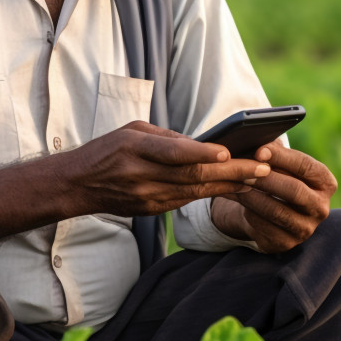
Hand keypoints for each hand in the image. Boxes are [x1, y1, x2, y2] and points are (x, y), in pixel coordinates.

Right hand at [62, 120, 270, 216]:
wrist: (78, 186)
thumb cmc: (107, 150)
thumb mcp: (132, 131)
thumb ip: (167, 137)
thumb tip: (203, 145)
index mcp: (134, 149)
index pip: (173, 153)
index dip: (201, 154)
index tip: (227, 152)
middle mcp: (142, 176)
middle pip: (192, 176)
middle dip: (231, 172)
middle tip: (262, 166)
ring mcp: (148, 197)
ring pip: (196, 192)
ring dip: (230, 185)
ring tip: (259, 177)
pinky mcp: (153, 210)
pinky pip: (188, 201)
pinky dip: (213, 193)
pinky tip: (235, 188)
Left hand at [211, 141, 336, 253]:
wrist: (267, 210)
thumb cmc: (276, 177)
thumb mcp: (279, 164)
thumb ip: (274, 152)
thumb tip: (258, 140)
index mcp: (326, 183)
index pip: (307, 167)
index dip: (283, 157)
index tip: (259, 150)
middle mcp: (321, 208)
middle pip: (294, 191)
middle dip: (266, 178)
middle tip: (243, 168)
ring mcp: (305, 229)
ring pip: (276, 211)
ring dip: (252, 195)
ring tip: (234, 182)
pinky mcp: (285, 243)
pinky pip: (264, 227)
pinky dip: (246, 211)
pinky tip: (233, 198)